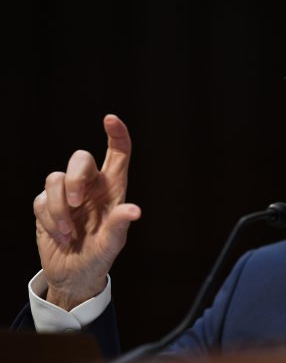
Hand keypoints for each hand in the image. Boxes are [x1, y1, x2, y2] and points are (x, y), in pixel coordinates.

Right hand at [33, 114, 140, 309]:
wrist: (75, 276)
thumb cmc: (100, 257)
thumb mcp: (112, 245)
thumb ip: (119, 226)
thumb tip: (134, 211)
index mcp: (113, 189)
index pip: (118, 154)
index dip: (116, 134)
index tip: (110, 119)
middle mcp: (91, 186)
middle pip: (80, 158)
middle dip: (75, 177)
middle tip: (76, 202)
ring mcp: (67, 195)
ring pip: (54, 178)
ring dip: (58, 207)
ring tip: (70, 233)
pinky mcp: (46, 206)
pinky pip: (40, 200)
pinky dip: (49, 219)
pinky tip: (61, 237)